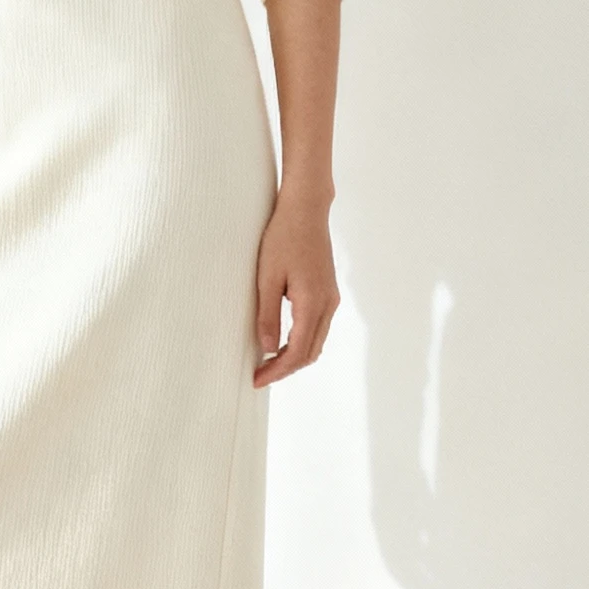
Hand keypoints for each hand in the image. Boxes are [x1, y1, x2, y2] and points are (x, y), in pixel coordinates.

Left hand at [253, 182, 339, 386]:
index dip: (278, 370)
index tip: (257, 379)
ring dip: (294, 356)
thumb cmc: (283, 237)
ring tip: (267, 361)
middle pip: (311, 352)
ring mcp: (331, 298)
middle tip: (260, 375)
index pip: (298, 351)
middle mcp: (327, 304)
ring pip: (316, 341)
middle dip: (286, 368)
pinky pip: (317, 327)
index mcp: (312, 303)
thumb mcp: (267, 278)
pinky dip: (301, 341)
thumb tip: (267, 349)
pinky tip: (281, 340)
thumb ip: (267, 315)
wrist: (306, 210)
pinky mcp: (327, 292)